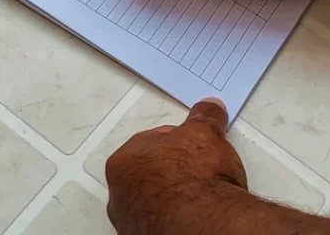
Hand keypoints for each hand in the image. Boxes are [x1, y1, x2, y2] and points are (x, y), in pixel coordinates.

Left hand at [105, 98, 248, 234]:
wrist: (205, 224)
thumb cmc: (196, 177)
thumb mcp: (205, 133)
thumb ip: (204, 117)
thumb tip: (209, 107)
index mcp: (124, 162)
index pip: (150, 144)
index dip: (178, 143)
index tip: (196, 148)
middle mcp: (119, 195)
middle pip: (149, 173)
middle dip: (172, 169)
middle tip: (199, 171)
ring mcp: (131, 223)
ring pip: (153, 202)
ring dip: (172, 197)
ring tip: (201, 197)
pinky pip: (161, 224)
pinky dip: (174, 220)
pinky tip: (195, 216)